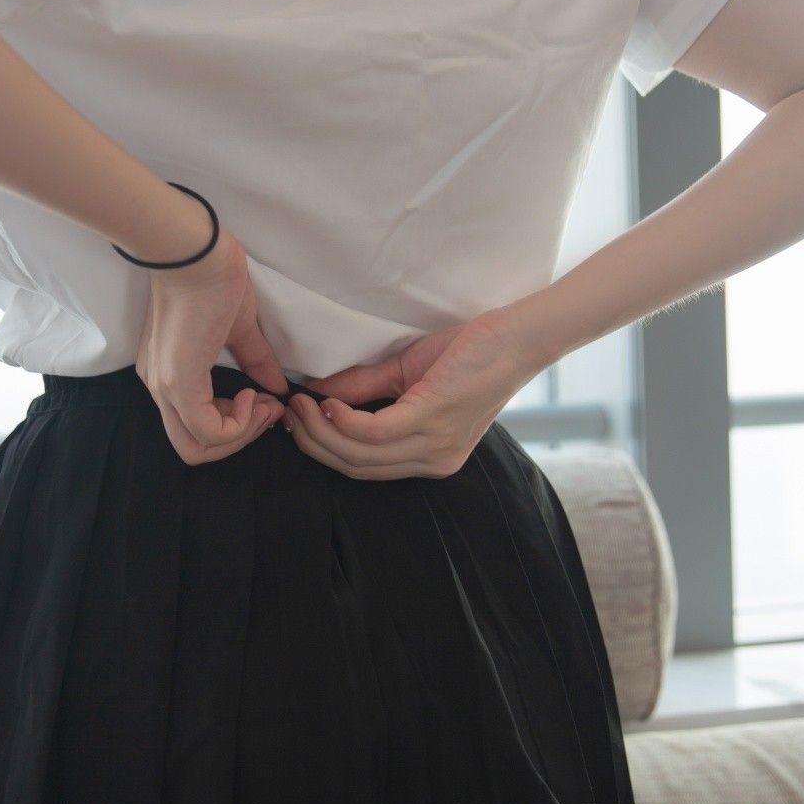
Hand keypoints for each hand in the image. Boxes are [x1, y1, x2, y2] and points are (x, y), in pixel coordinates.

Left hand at [136, 228, 288, 463]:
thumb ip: (255, 360)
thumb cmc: (210, 278)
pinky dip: (238, 425)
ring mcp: (165, 387)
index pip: (194, 429)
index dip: (236, 426)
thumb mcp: (238, 328)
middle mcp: (159, 387)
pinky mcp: (178, 383)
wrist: (194, 251)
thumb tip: (278, 386)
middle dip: (240, 439)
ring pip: (196, 448)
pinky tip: (254, 395)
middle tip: (268, 409)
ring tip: (264, 402)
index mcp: (168, 374)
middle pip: (193, 449)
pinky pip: (208, 431)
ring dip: (242, 434)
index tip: (266, 400)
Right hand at [283, 307, 545, 480]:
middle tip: (287, 414)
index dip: (323, 449)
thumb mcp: (406, 373)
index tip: (293, 423)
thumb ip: (364, 388)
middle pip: (356, 467)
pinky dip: (343, 420)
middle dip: (314, 443)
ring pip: (359, 454)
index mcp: (429, 458)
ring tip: (298, 405)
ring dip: (320, 431)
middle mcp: (433, 462)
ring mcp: (434, 446)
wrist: (516, 336)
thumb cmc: (469, 351)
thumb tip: (316, 394)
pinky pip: (374, 432)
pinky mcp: (432, 421)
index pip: (364, 468)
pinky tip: (325, 403)